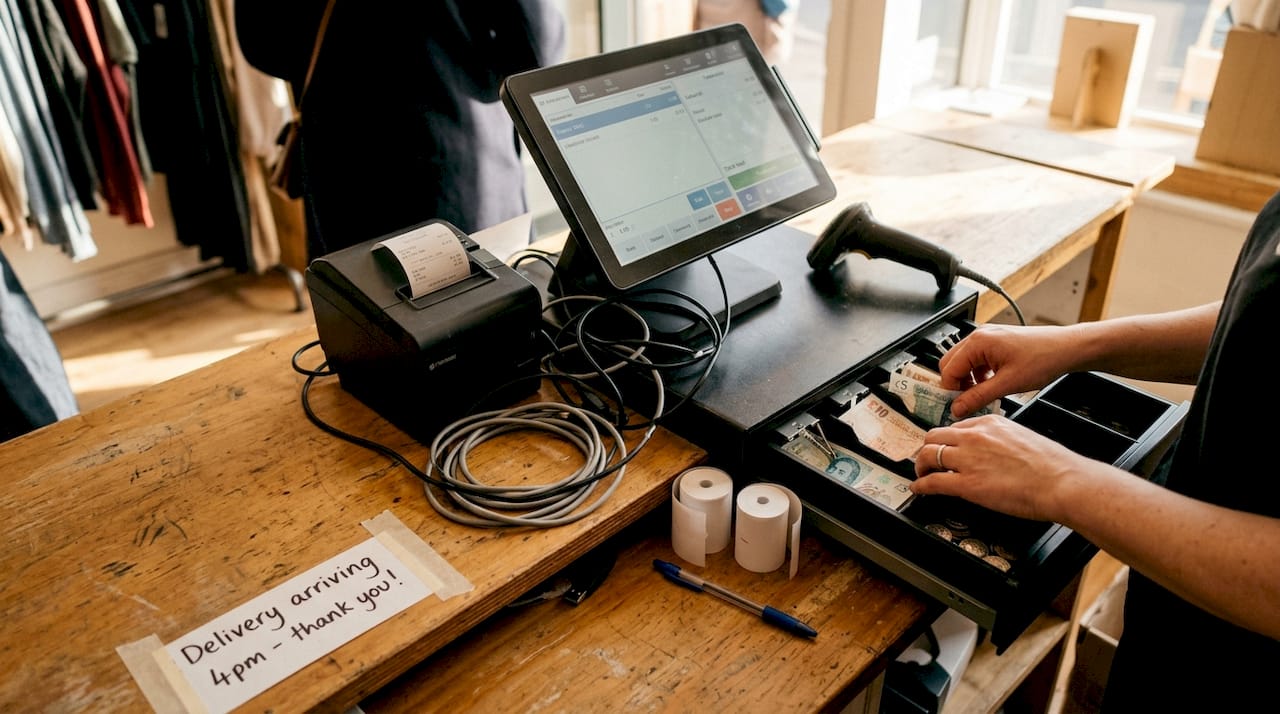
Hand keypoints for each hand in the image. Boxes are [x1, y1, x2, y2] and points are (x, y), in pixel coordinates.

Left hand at [912, 414, 1097, 522]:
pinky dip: (920, 485)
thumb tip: (994, 451)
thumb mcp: (1023, 438)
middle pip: (934, 437)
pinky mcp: (966, 484)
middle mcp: (974, 437)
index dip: (946, 439)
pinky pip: (932, 482)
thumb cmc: (1052, 465)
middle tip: (928, 460)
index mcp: (990, 424)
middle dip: (928, 449)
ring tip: (921, 474)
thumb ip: (1002, 440)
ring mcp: (968, 459)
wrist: (1061, 481)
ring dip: (921, 466)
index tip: (944, 446)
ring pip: (928, 455)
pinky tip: (918, 489)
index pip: (956, 427)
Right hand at [938, 323, 1083, 417]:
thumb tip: (958, 408)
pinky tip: (991, 385)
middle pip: (951, 363)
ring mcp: (987, 337)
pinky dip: (978, 374)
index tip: (956, 407)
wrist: (1067, 349)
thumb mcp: (1007, 384)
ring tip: (982, 395)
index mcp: (978, 342)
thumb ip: (978, 397)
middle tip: (965, 403)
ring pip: (963, 362)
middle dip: (956, 385)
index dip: (950, 391)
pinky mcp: (996, 342)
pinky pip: (977, 359)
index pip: (948, 370)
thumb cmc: (1043, 358)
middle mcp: (980, 336)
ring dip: (967, 380)